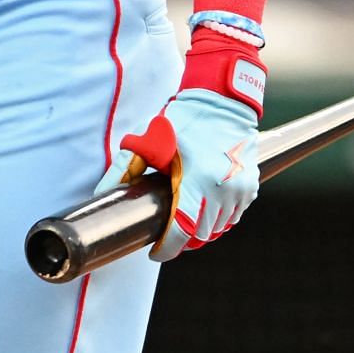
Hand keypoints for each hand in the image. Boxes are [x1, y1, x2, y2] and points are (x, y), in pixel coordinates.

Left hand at [96, 89, 258, 261]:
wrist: (223, 101)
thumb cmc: (184, 120)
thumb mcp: (149, 141)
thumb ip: (125, 168)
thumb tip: (102, 192)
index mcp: (198, 180)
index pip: (183, 231)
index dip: (168, 248)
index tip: (155, 251)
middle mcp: (225, 190)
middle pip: (201, 234)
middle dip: (181, 241)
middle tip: (164, 235)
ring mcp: (242, 190)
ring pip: (219, 228)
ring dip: (199, 231)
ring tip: (180, 223)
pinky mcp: (251, 188)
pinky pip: (233, 217)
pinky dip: (217, 220)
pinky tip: (201, 212)